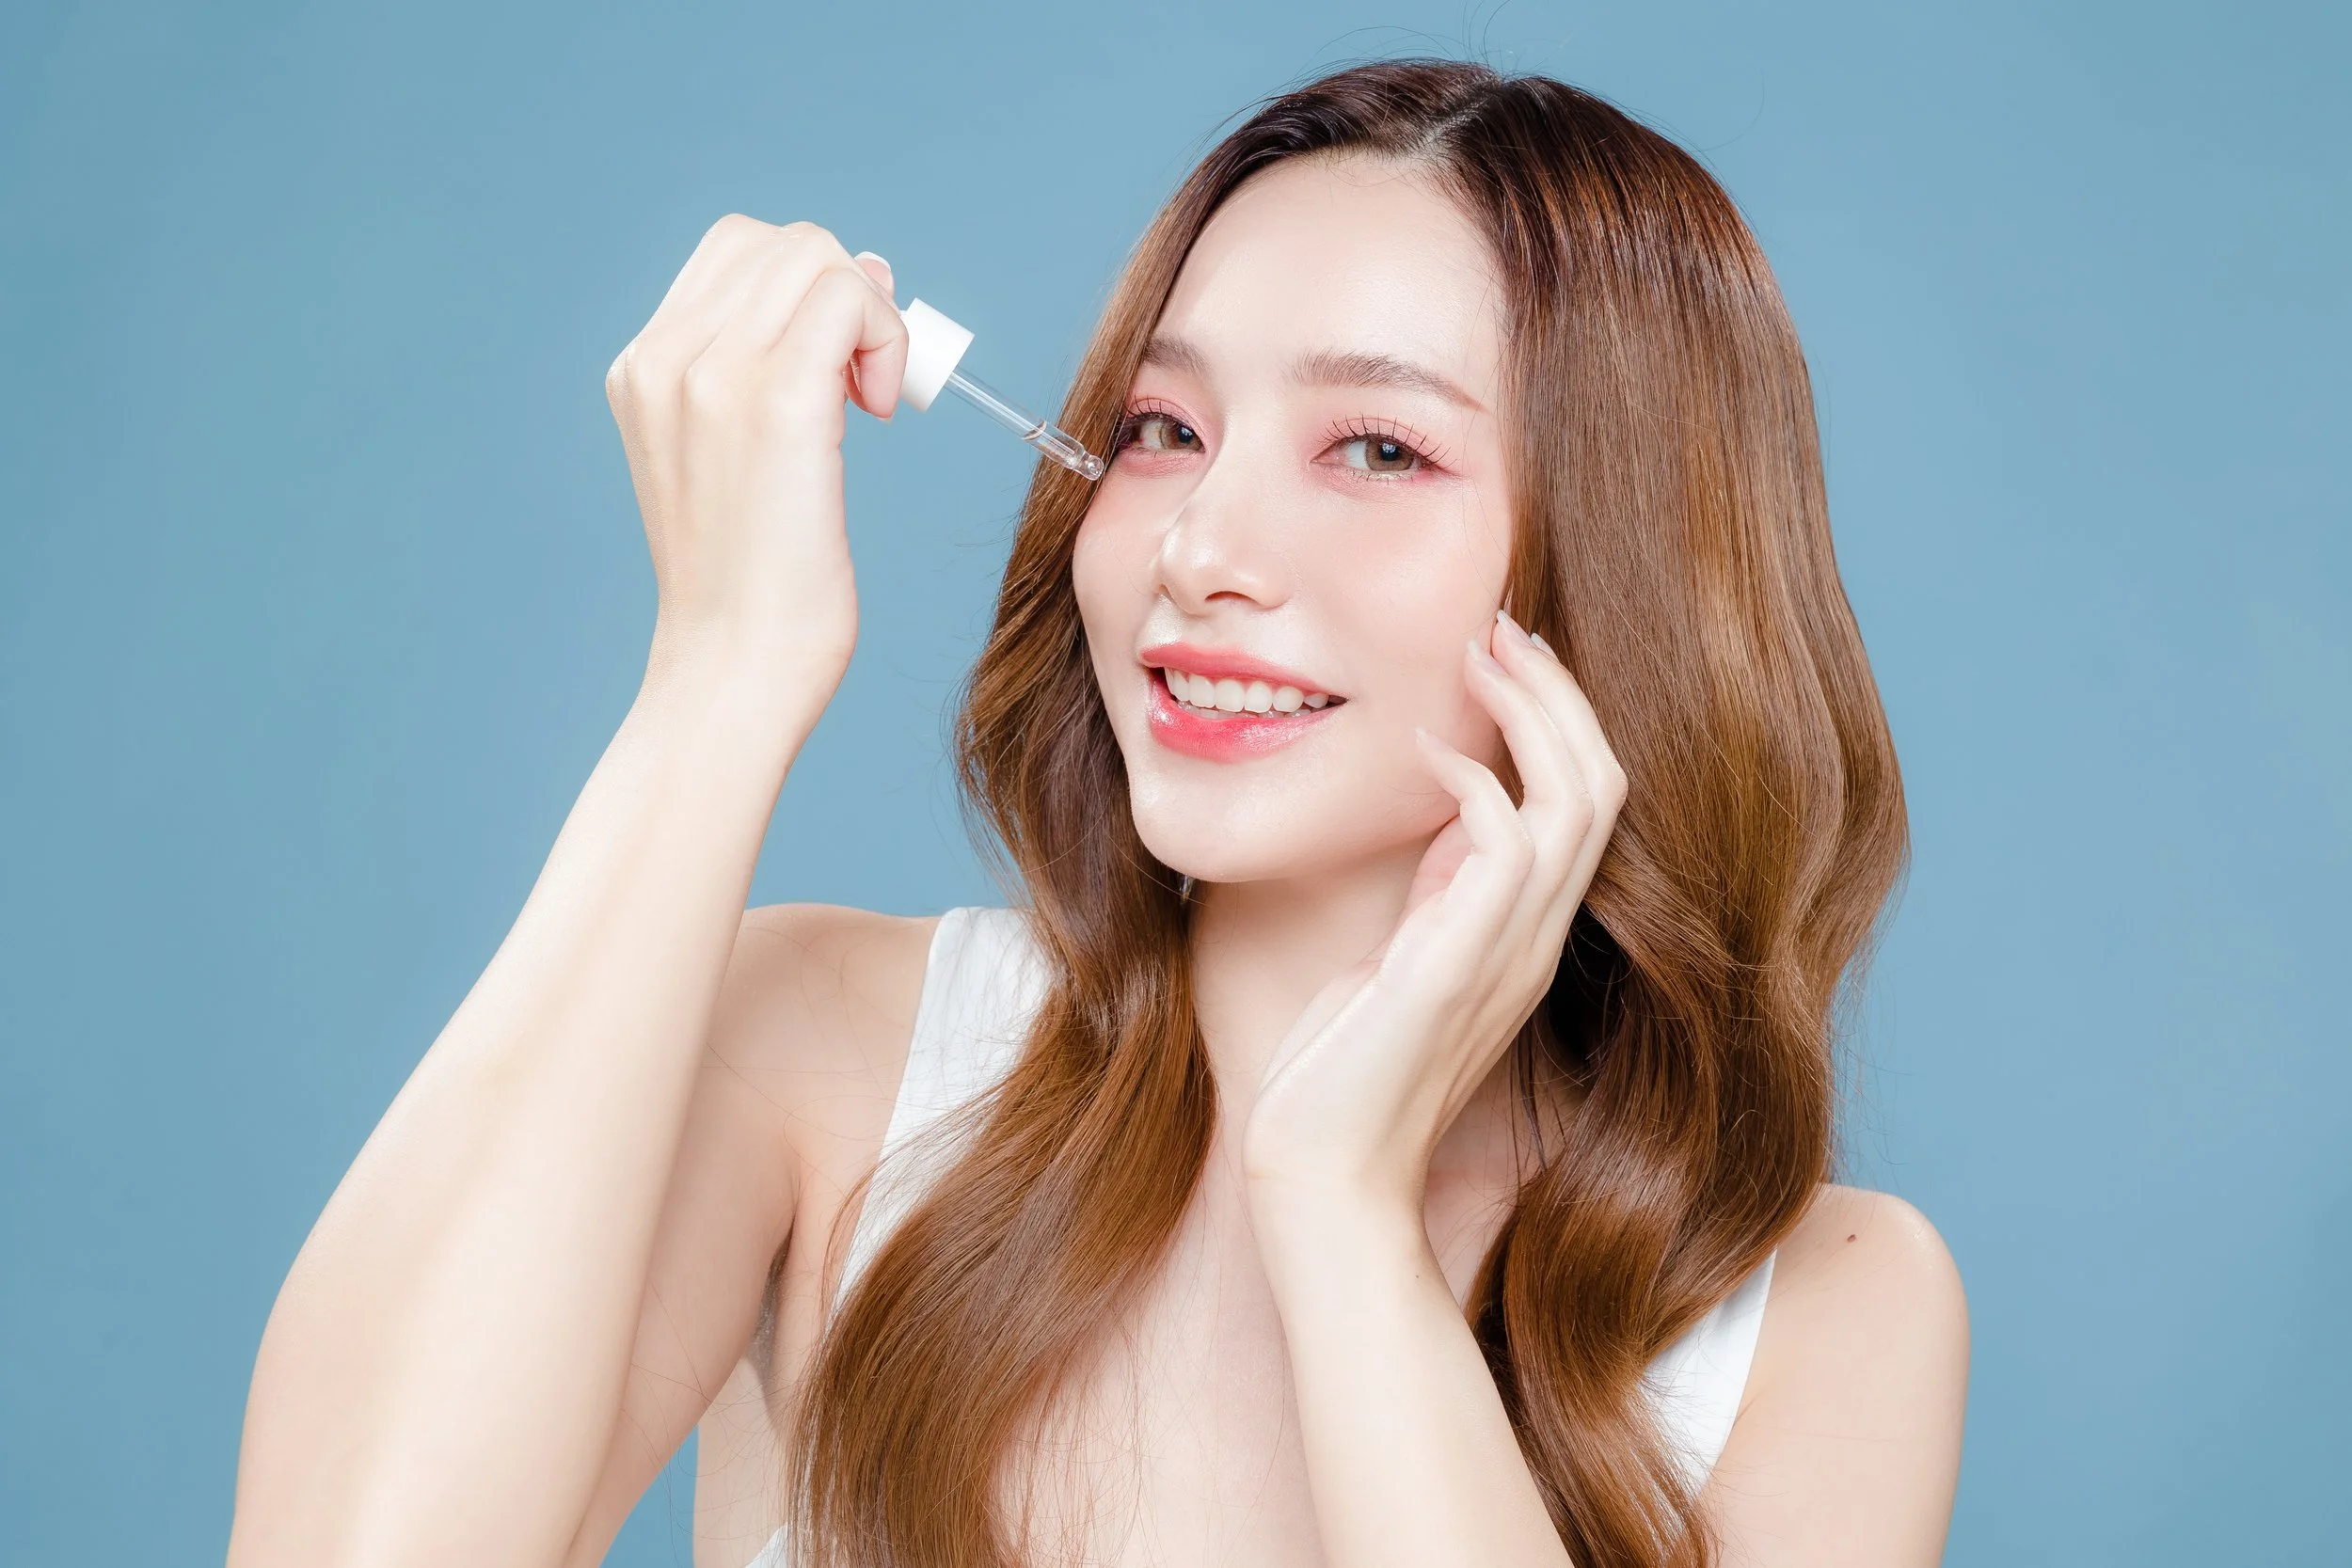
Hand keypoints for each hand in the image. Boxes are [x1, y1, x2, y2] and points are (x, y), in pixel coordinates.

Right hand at [605, 216, 907, 715]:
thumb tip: (862, 270)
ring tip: (869, 399)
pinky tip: (879, 406)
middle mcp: (663, 359)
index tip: (840, 364)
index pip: (737, 252)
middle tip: (866, 382)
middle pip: (781, 243)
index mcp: (642, 369)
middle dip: (846, 295)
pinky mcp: (777, 405)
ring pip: (818, 258)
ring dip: (870, 317)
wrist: (734, 666)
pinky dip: (887, 336)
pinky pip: (849, 298)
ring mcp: (711, 375)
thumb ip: (769, 363)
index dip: (809, 289)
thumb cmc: (753, 579)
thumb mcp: (733, 457)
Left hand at [1241, 610, 1628, 1219]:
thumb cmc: (1345, 1070)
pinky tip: (1428, 752)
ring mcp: (1505, 956)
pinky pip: (1505, 849)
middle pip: (1602, 785)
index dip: (1558, 721)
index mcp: (1524, 935)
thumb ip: (1438, 892)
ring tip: (1481, 651)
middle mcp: (1533, 941)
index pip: (1585, 804)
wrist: (1325, 1177)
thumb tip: (1451, 808)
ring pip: (1575, 804)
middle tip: (1503, 625)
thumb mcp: (1403, 957)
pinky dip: (1475, 784)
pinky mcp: (1454, 971)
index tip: (1506, 656)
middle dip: (1559, 694)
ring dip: (1533, 715)